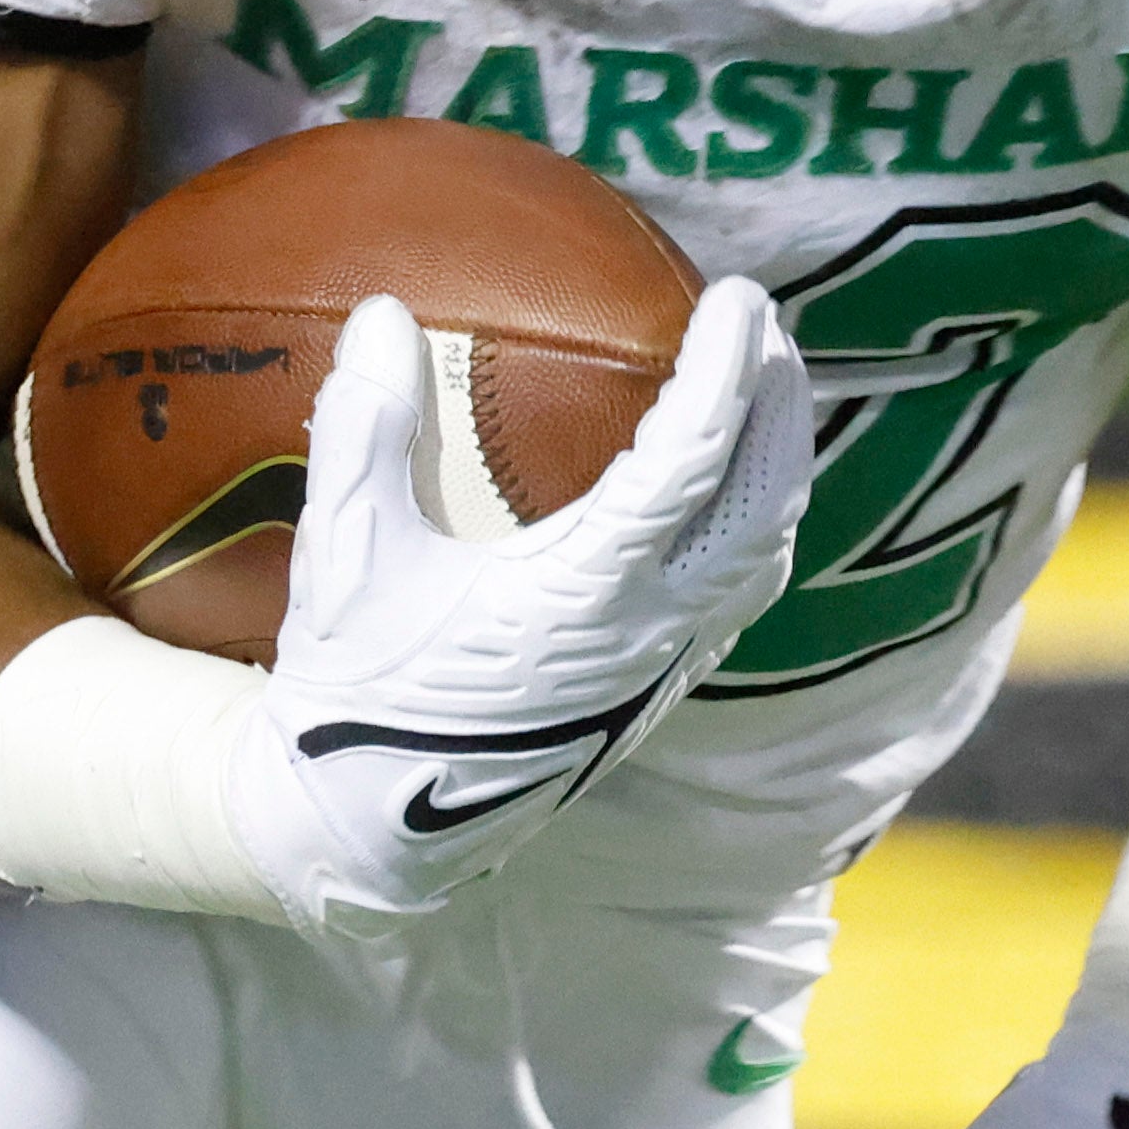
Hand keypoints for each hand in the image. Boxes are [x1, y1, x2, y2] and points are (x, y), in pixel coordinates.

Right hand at [225, 281, 811, 949]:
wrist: (375, 830)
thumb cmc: (359, 688)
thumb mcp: (346, 555)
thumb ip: (366, 429)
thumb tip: (385, 312)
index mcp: (583, 593)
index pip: (690, 461)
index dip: (727, 370)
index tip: (740, 298)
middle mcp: (647, 631)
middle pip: (765, 501)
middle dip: (782, 404)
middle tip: (766, 325)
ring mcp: (661, 667)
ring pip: (765, 552)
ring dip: (778, 463)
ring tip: (766, 391)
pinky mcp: (655, 691)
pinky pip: (740, 594)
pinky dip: (755, 522)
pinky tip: (728, 491)